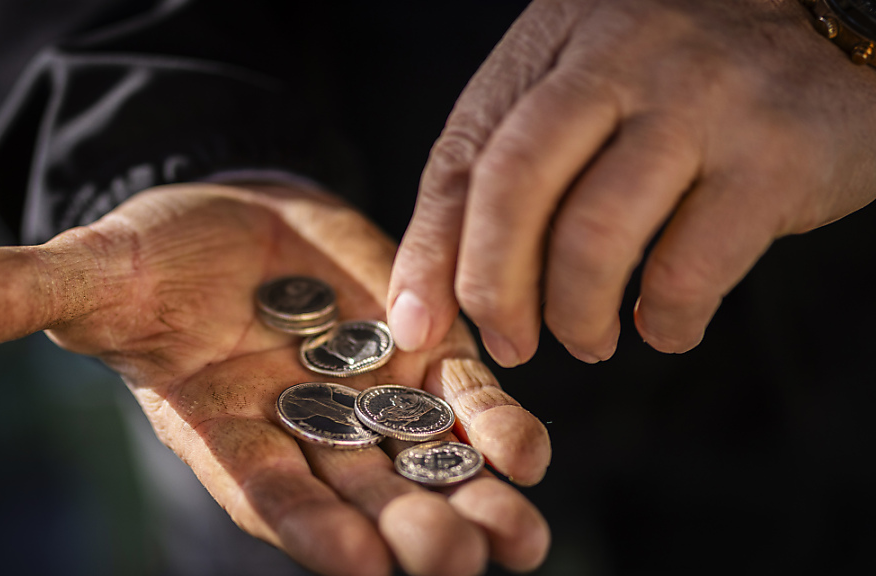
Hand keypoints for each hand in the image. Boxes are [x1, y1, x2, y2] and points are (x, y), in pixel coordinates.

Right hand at [0, 183, 550, 575]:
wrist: (233, 226)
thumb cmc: (157, 262)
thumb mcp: (101, 271)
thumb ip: (41, 293)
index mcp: (228, 434)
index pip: (267, 493)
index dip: (307, 527)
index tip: (352, 560)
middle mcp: (307, 435)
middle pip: (363, 499)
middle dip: (411, 531)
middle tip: (457, 559)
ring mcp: (369, 401)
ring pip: (425, 466)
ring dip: (473, 501)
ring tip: (519, 536)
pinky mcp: (417, 357)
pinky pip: (462, 402)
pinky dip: (496, 427)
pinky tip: (529, 452)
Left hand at [388, 0, 875, 364]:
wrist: (827, 26)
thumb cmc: (682, 76)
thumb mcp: (577, 94)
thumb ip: (502, 174)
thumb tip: (426, 304)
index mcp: (555, 42)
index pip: (463, 156)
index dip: (431, 254)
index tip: (418, 323)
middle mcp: (619, 59)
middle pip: (514, 188)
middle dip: (494, 289)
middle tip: (509, 342)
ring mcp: (700, 103)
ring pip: (595, 236)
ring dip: (576, 316)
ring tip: (585, 339)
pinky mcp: (773, 157)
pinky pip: (689, 270)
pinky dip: (663, 322)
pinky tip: (661, 324)